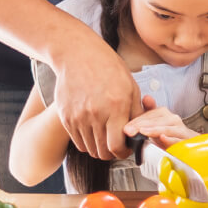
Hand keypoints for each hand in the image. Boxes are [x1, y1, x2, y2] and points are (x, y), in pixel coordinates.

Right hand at [53, 30, 142, 159]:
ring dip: (100, 148)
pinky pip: (78, 142)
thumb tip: (140, 133)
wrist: (78, 55)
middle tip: (117, 144)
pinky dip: (87, 142)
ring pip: (90, 149)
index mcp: (116, 107)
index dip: (124, 152)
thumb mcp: (131, 86)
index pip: (117, 146)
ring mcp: (78, 117)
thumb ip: (136, 112)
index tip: (127, 148)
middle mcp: (95, 115)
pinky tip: (94, 131)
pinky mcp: (66, 117)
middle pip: (102, 152)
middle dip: (113, 152)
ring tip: (106, 136)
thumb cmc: (109, 68)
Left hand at [124, 96, 194, 147]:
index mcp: (164, 114)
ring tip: (143, 131)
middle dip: (142, 125)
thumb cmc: (168, 136)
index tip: (126, 128)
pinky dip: (170, 140)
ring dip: (154, 130)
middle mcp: (173, 119)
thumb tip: (146, 97)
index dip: (137, 121)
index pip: (149, 114)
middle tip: (129, 131)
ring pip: (167, 128)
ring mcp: (181, 130)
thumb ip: (148, 113)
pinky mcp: (186, 141)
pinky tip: (162, 138)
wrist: (185, 145)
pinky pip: (178, 140)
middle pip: (157, 120)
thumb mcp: (154, 125)